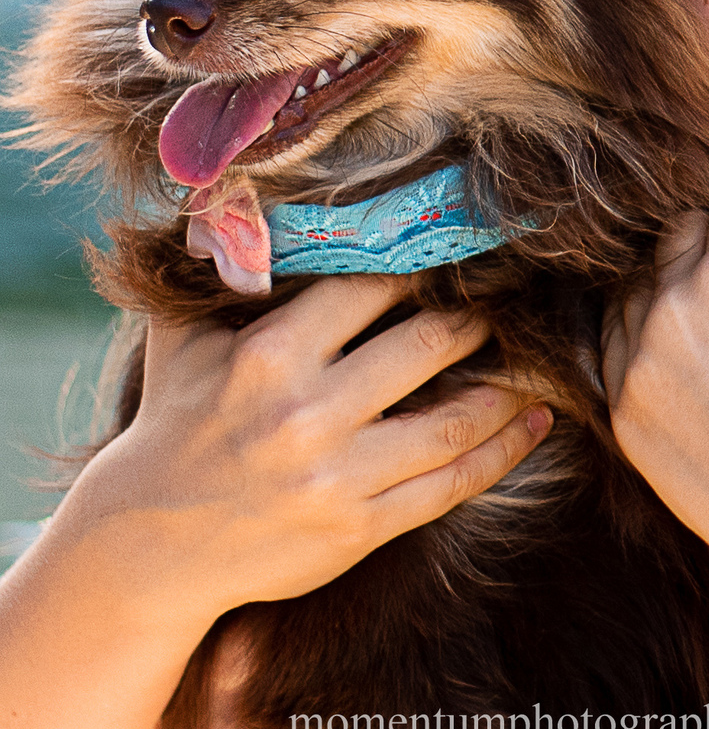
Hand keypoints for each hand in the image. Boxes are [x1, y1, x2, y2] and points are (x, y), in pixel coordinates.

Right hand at [63, 275, 552, 621]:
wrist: (146, 544)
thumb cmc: (173, 420)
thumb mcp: (181, 335)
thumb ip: (216, 264)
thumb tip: (238, 184)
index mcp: (270, 355)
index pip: (371, 286)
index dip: (426, 260)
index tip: (468, 241)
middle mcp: (308, 414)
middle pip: (429, 345)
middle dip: (484, 316)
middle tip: (521, 292)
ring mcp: (338, 477)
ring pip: (456, 420)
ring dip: (511, 385)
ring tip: (543, 356)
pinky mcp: (359, 528)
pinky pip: (451, 485)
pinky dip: (504, 451)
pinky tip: (536, 423)